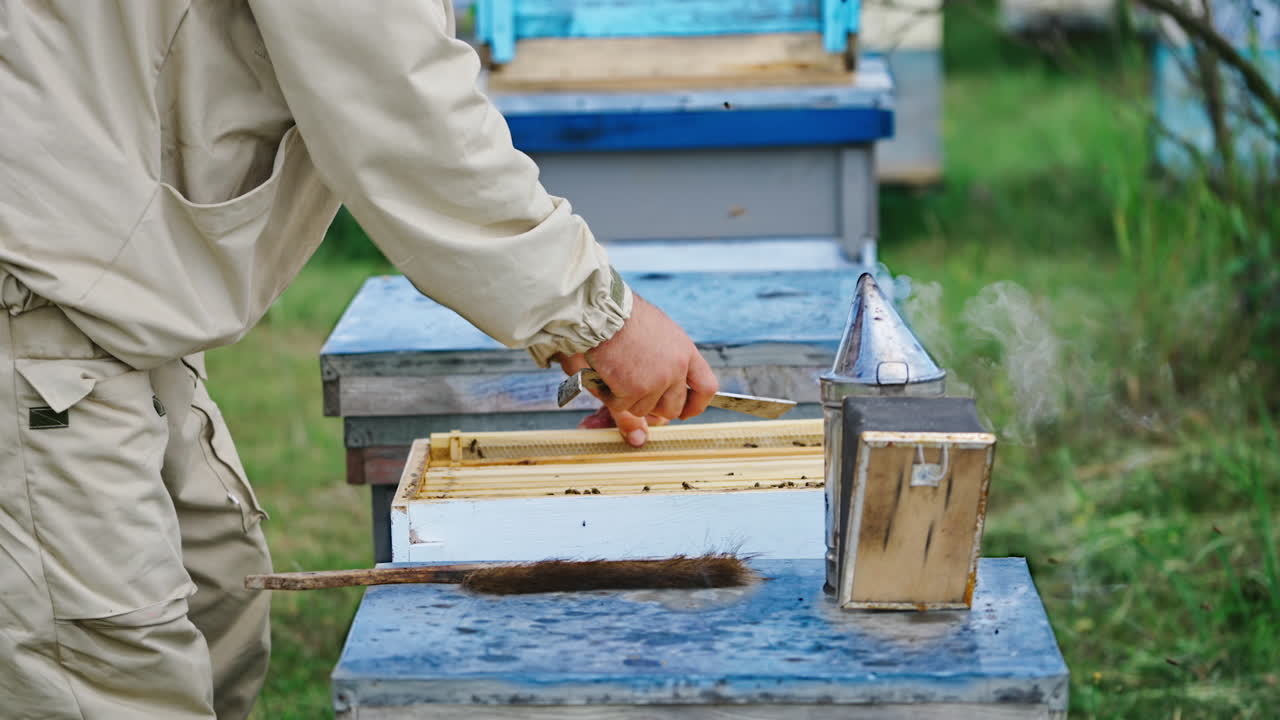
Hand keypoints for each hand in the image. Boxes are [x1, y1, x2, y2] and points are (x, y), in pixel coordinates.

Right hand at [557, 294, 717, 445]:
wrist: (606, 312)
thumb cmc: (627, 317)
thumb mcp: (662, 332)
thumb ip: (671, 358)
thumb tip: (669, 385)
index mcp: (686, 352)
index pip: (706, 388)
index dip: (696, 405)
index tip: (685, 411)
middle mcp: (676, 369)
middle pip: (674, 408)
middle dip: (656, 408)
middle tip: (638, 396)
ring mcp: (656, 381)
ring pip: (644, 410)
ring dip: (628, 399)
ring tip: (617, 374)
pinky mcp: (633, 390)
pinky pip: (621, 406)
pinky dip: (610, 396)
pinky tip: (605, 375)